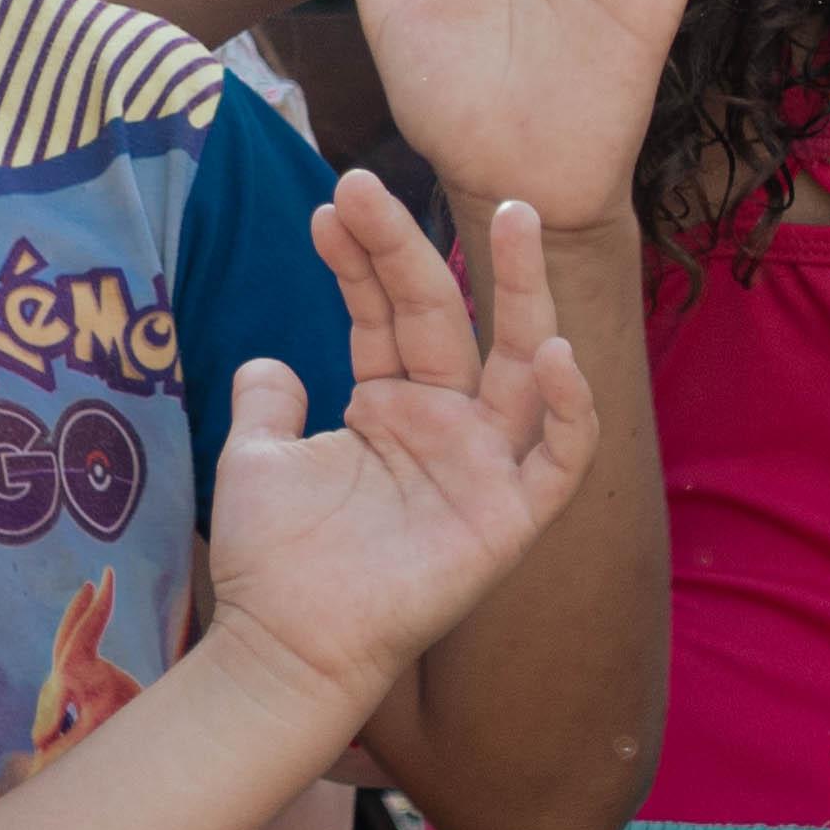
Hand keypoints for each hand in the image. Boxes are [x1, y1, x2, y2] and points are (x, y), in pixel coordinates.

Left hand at [210, 183, 602, 714]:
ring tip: (513, 212)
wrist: (285, 647)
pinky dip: (571, 408)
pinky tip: (556, 353)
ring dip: (521, 290)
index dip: (360, 263)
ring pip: (521, 363)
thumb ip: (267, 404)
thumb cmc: (274, 562)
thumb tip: (271, 360)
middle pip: (444, 318)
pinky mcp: (513, 518)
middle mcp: (444, 425)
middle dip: (410, 249)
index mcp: (391, 406)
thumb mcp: (258, 459)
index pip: (386, 315)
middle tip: (372, 182)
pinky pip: (561, 457)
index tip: (324, 209)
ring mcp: (483, 466)